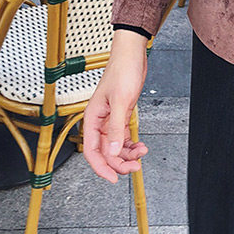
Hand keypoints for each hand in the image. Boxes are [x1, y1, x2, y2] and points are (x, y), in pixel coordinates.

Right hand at [82, 29, 149, 182]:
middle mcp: (99, 121)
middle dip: (119, 162)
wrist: (133, 55)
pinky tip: (140, 146)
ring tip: (141, 154)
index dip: (101, 168)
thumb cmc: (123, 71)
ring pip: (115, 145)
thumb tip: (111, 151)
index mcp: (92, 118)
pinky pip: (122, 136)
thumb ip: (115, 127)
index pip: (92, 151)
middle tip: (135, 167)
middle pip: (105, 151)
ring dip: (127, 153)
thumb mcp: (121, 101)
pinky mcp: (121, 115)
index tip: (113, 179)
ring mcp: (110, 119)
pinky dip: (131, 144)